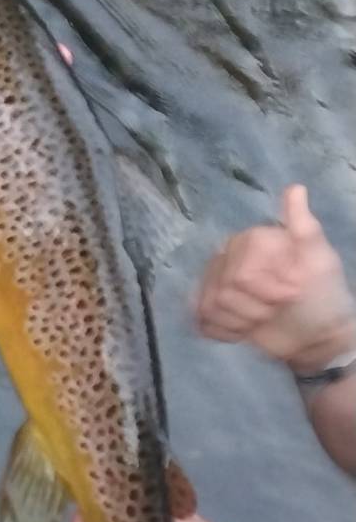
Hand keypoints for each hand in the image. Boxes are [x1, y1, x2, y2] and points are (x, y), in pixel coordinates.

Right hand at [196, 185, 355, 371]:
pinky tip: (245, 331)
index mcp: (249, 241)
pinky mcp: (208, 307)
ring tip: (263, 319)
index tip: (292, 293)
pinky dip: (225, 331)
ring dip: (241, 322)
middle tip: (277, 309)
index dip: (267, 291)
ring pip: (209, 307)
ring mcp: (213, 282)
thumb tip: (296, 187)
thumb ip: (304, 226)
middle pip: (222, 292)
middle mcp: (225, 256)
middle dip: (254, 309)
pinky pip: (201, 320)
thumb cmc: (321, 294)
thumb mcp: (319, 259)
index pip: (240, 275)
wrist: (316, 334)